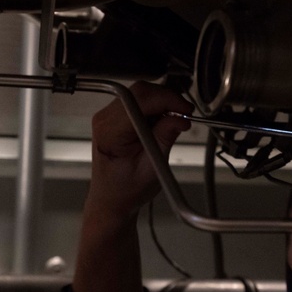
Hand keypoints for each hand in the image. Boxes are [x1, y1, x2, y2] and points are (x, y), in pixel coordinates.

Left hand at [88, 81, 192, 220]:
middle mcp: (105, 119)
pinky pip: (139, 101)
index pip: (140, 101)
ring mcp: (109, 116)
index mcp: (110, 132)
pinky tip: (161, 125)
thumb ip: (164, 140)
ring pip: (142, 94)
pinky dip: (156, 109)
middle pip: (141, 92)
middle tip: (184, 116)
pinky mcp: (116, 116)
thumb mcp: (151, 169)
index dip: (168, 100)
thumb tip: (179, 119)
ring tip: (173, 124)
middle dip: (167, 100)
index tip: (186, 111)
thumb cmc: (126, 190)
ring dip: (162, 104)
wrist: (112, 199)